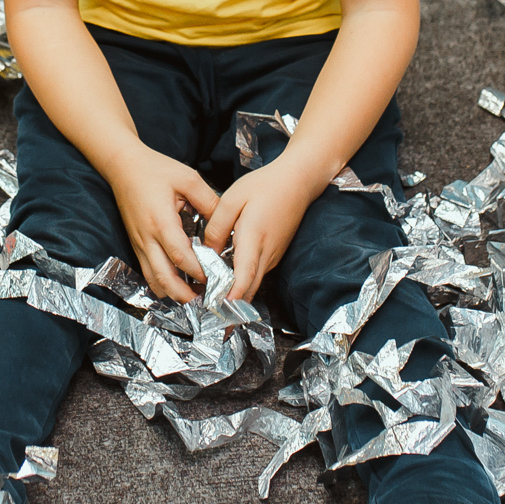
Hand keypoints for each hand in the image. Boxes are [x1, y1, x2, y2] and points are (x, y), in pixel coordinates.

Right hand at [106, 142, 220, 301]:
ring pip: (152, 279)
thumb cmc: (156, 170)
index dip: (199, 272)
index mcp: (162, 222)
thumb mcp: (188, 178)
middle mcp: (147, 238)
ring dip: (172, 293)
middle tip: (205, 302)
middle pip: (164, 277)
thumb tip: (228, 224)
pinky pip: (147, 271)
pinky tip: (177, 285)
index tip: (217, 278)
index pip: (181, 256)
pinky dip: (161, 283)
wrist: (123, 166)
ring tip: (193, 298)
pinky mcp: (136, 244)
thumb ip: (210, 201)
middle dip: (184, 294)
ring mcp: (139, 243)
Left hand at [202, 158, 328, 302]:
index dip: (233, 296)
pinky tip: (227, 284)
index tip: (220, 311)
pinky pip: (257, 274)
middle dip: (232, 309)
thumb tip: (207, 251)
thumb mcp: (233, 198)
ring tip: (214, 307)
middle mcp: (267, 253)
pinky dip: (243, 284)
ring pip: (253, 284)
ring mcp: (273, 255)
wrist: (297, 181)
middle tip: (211, 322)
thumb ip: (216, 226)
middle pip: (249, 289)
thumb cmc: (265, 186)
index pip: (244, 275)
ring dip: (236, 297)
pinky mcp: (274, 254)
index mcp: (254, 238)